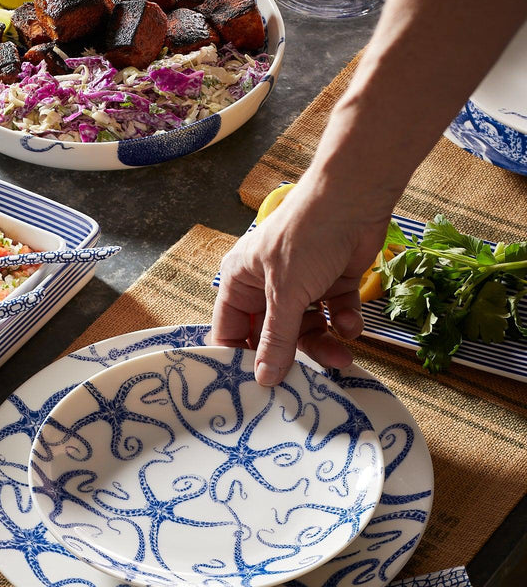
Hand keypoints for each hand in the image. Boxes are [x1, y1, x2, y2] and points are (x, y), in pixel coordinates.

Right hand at [210, 185, 388, 385]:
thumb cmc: (307, 237)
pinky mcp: (331, 280)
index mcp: (241, 280)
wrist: (356, 198)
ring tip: (343, 357)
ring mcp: (301, 282)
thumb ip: (276, 339)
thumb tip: (262, 379)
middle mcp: (266, 283)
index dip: (241, 357)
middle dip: (294, 353)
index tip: (256, 387)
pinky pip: (333, 313)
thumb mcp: (286, 294)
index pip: (231, 328)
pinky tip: (352, 322)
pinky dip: (344, 320)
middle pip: (274, 333)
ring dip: (324, 342)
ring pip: (307, 327)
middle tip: (309, 380)